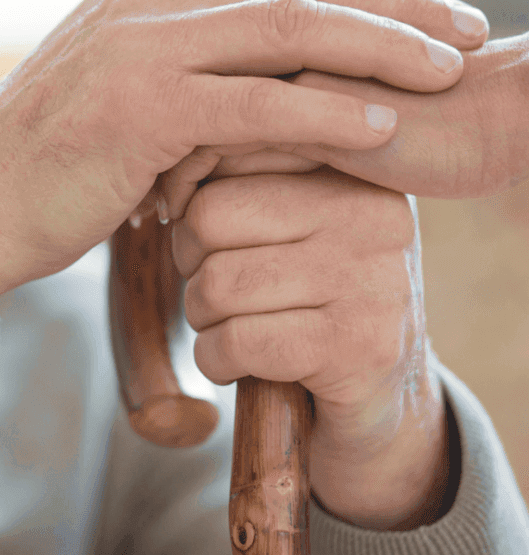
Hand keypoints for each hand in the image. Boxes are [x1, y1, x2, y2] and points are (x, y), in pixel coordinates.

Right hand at [0, 0, 487, 326]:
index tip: (428, 18)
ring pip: (288, 29)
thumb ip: (193, 60)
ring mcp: (141, 43)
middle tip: (467, 32)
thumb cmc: (55, 156)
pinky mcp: (139, 103)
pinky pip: (255, 101)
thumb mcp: (127, 86)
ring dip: (380, 49)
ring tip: (447, 72)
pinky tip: (382, 126)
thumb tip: (271, 68)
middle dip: (396, 8)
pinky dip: (325, 111)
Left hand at [173, 169, 453, 529]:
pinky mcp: (358, 347)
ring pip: (218, 284)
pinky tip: (240, 364)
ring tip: (235, 325)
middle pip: (209, 218)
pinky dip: (216, 360)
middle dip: (192, 266)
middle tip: (221, 292)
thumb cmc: (313, 299)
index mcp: (350, 170)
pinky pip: (238, 341)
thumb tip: (170, 171)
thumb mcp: (291, 222)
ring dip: (203, 318)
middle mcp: (372, 214)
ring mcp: (371, 280)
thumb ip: (242, 178)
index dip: (191, 206)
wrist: (385, 400)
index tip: (209, 241)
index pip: (225, 154)